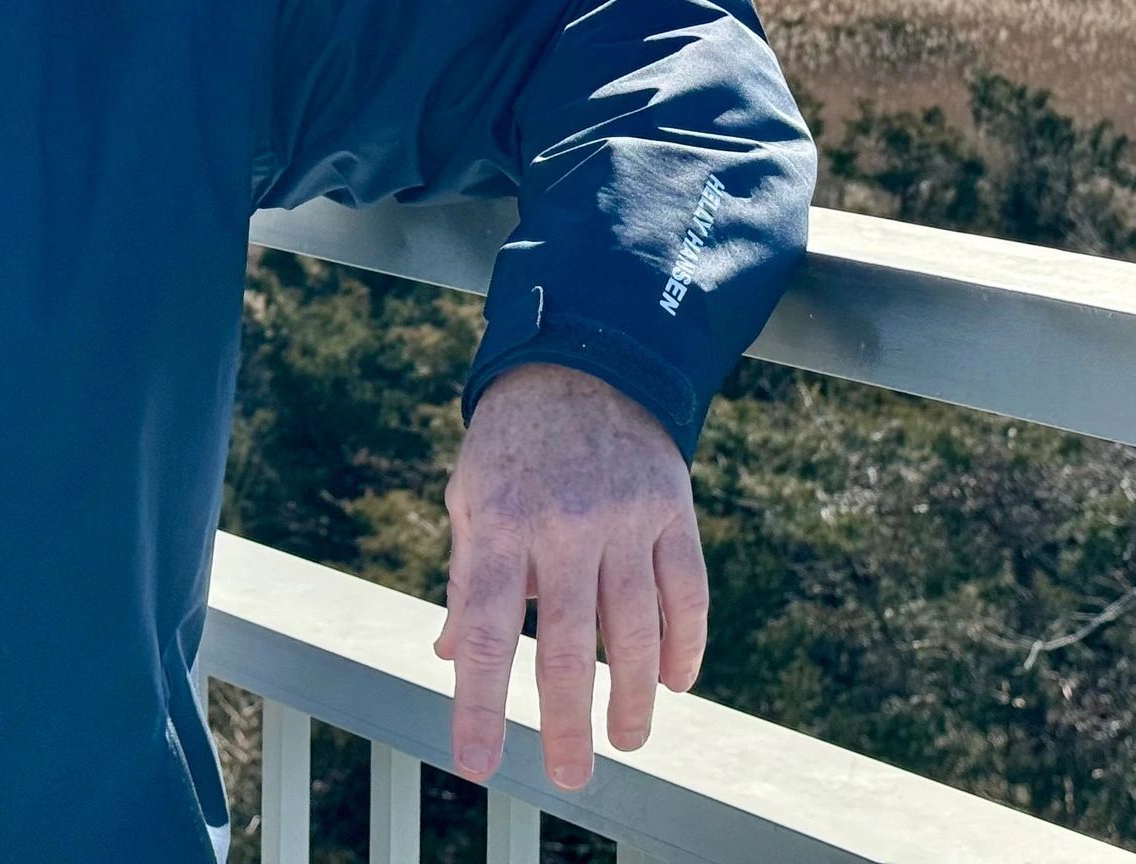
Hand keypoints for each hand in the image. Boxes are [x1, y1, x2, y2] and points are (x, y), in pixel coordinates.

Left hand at [432, 362, 708, 791]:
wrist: (586, 359)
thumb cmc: (513, 441)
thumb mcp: (470, 495)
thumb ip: (465, 576)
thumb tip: (448, 653)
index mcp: (499, 524)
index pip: (481, 632)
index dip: (479, 705)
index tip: (477, 764)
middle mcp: (564, 525)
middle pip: (564, 648)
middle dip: (566, 725)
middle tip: (570, 776)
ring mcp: (625, 517)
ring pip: (635, 630)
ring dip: (631, 698)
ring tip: (626, 740)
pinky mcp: (673, 509)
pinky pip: (687, 592)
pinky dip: (685, 645)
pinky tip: (674, 682)